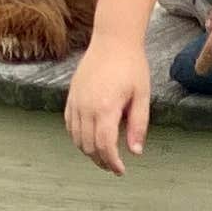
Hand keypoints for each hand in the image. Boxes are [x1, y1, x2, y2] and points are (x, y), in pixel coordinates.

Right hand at [66, 44, 151, 172]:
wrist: (113, 40)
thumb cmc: (131, 66)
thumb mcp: (142, 96)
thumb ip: (138, 125)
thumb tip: (135, 152)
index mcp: (106, 108)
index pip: (104, 146)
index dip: (112, 163)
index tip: (120, 170)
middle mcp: (86, 107)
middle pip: (88, 146)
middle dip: (101, 160)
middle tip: (114, 165)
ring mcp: (76, 101)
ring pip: (76, 138)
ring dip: (89, 151)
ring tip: (103, 154)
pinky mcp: (71, 96)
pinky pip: (69, 124)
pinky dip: (77, 137)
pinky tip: (89, 139)